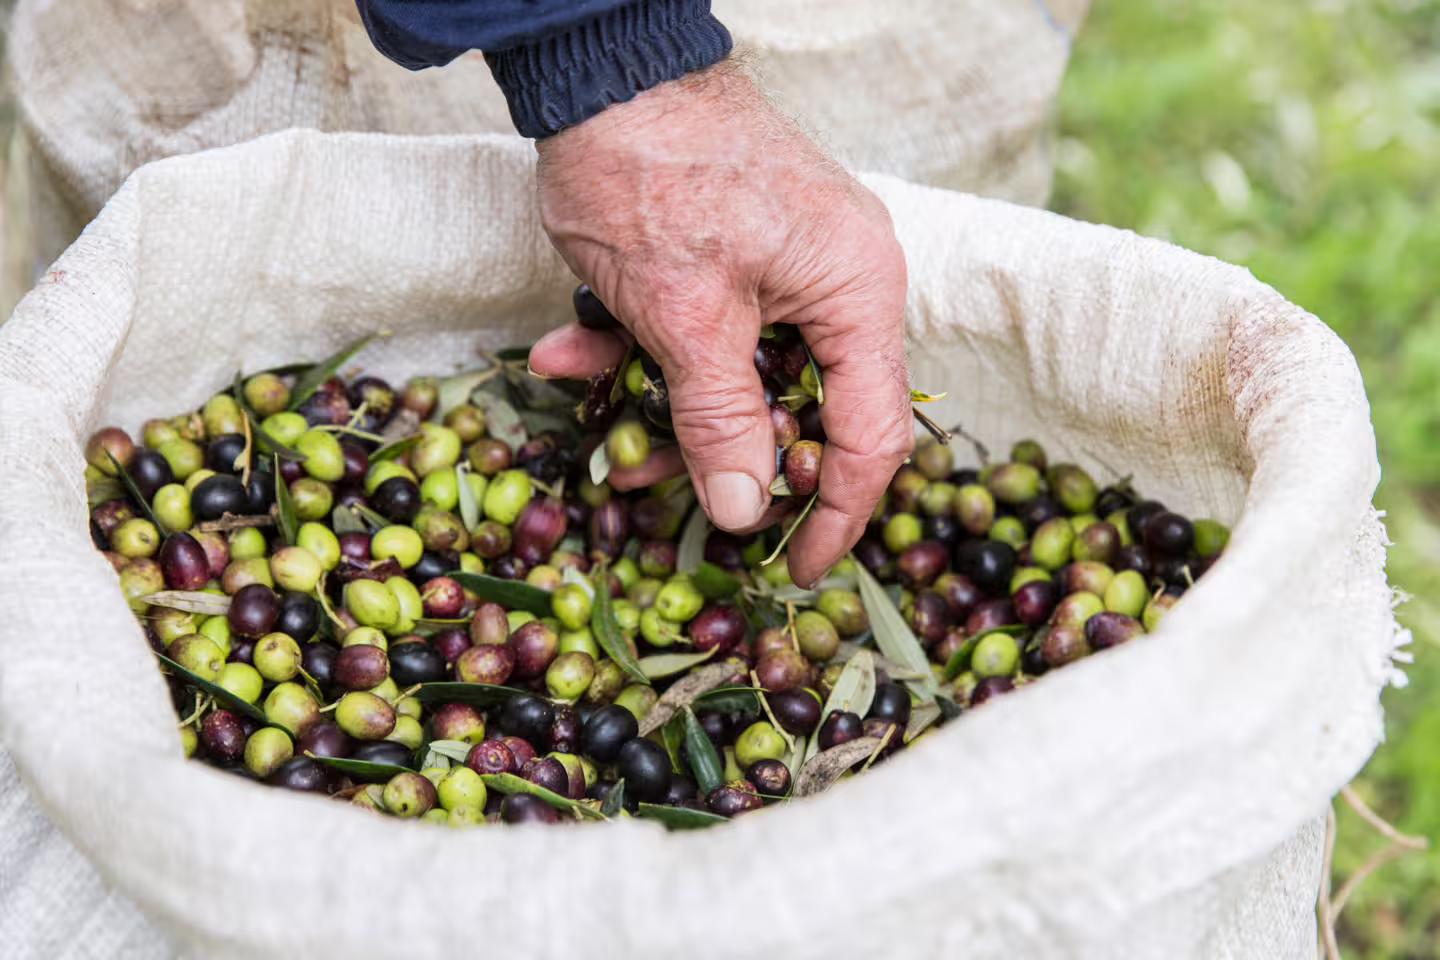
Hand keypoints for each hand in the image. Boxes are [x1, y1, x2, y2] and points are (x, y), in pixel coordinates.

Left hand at [527, 61, 911, 587]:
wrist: (601, 62)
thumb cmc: (653, 176)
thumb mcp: (685, 319)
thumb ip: (722, 421)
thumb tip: (750, 512)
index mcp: (857, 295)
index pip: (872, 434)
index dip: (837, 513)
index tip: (797, 570)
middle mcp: (841, 280)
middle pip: (801, 407)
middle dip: (720, 452)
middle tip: (656, 484)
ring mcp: (793, 261)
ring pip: (745, 371)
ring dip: (667, 401)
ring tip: (600, 422)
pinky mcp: (743, 249)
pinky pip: (713, 324)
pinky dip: (651, 346)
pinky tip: (577, 348)